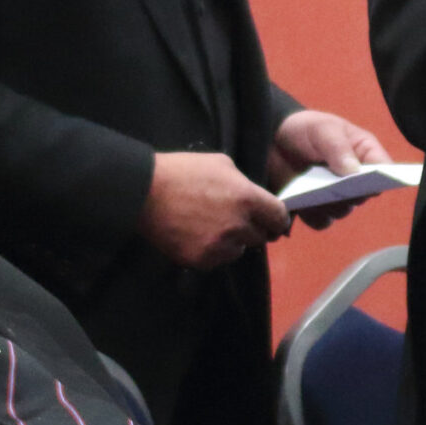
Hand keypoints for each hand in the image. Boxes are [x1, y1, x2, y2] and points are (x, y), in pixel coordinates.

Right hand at [143, 151, 287, 267]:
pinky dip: (214, 251)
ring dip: (234, 241)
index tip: (274, 221)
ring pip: (240, 250)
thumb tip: (256, 197)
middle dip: (254, 229)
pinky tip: (199, 236)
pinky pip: (218, 260)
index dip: (278, 219)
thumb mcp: (222, 164)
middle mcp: (238, 225)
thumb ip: (244, 183)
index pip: (279, 217)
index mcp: (247, 198)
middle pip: (261, 236)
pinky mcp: (202, 260)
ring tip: (214, 227)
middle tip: (239, 221)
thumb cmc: (184, 171)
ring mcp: (220, 245)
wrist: (146, 193)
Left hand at [267, 109, 395, 227]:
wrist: (275, 140)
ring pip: (343, 211)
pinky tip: (302, 203)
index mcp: (365, 154)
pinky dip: (313, 215)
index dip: (383, 178)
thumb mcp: (323, 129)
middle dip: (349, 193)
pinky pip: (322, 221)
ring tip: (314, 193)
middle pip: (363, 195)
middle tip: (335, 186)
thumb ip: (338, 147)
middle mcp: (356, 179)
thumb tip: (354, 172)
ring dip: (330, 205)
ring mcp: (336, 196)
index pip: (384, 169)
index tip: (371, 182)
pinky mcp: (316, 209)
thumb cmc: (306, 129)